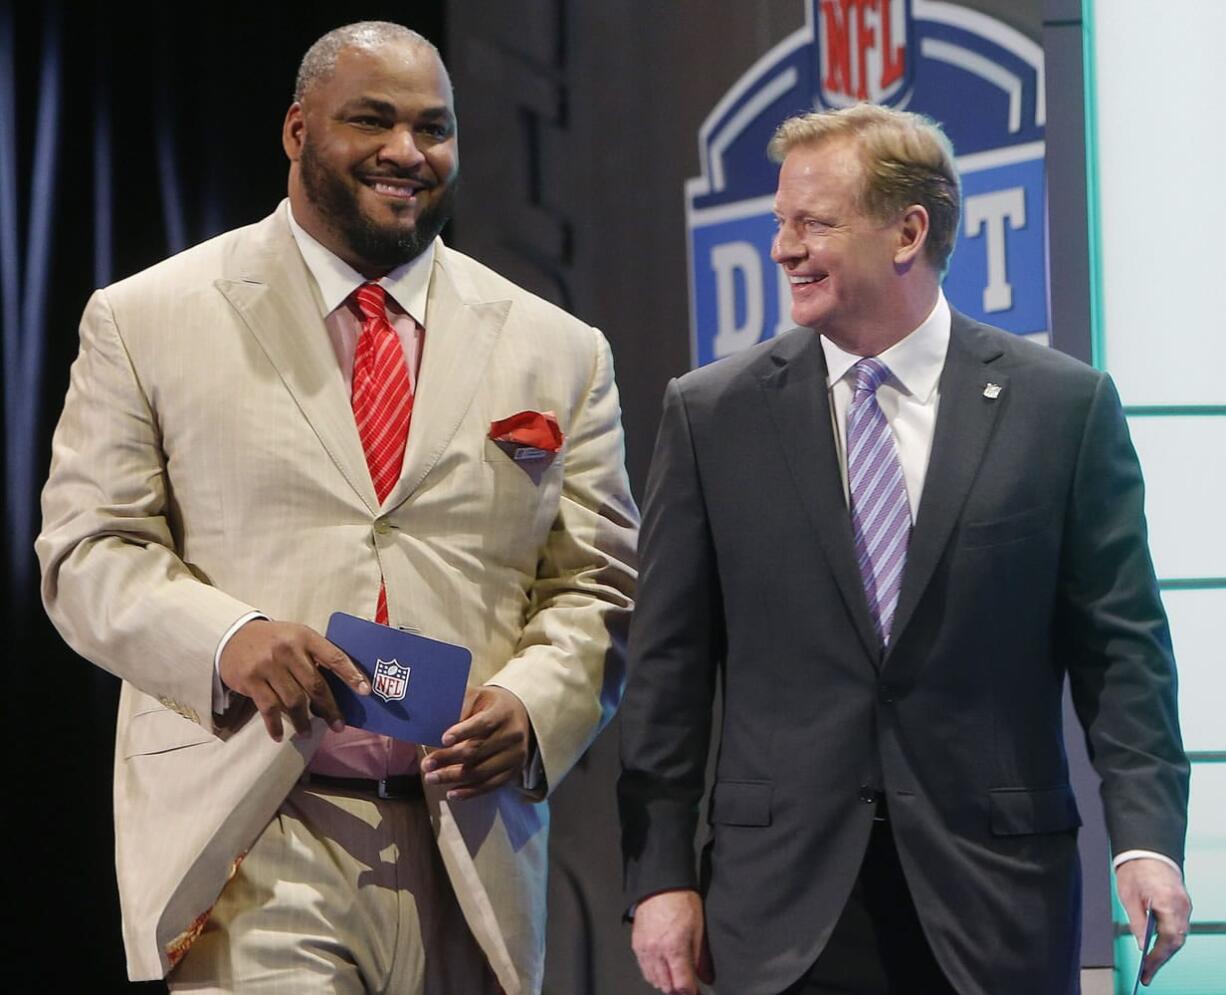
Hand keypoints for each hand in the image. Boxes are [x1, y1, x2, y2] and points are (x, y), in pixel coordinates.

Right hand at [219, 619, 369, 741]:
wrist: (234, 636)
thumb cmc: (275, 640)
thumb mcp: (297, 637)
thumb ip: (316, 655)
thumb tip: (343, 685)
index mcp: (305, 637)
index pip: (334, 656)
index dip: (351, 674)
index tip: (365, 691)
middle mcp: (288, 649)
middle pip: (315, 684)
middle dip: (329, 708)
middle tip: (338, 725)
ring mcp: (268, 665)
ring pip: (294, 700)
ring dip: (303, 721)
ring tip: (308, 733)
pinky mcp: (251, 680)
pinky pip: (269, 708)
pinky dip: (275, 725)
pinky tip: (280, 735)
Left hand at [421, 685, 531, 800]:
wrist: (519, 714)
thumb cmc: (489, 706)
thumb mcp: (477, 696)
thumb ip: (459, 707)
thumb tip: (434, 723)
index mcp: (502, 712)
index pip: (483, 723)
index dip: (463, 732)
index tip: (443, 739)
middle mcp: (512, 734)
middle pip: (477, 750)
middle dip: (448, 759)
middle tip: (426, 764)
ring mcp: (515, 755)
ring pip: (481, 771)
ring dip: (453, 777)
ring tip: (432, 778)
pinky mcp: (513, 771)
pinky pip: (490, 785)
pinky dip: (470, 791)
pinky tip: (452, 792)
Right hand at [631, 889, 711, 994]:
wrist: (661, 884)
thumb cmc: (681, 899)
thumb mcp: (699, 929)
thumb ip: (701, 957)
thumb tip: (705, 977)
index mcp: (674, 947)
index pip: (682, 984)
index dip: (691, 992)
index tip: (695, 992)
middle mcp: (656, 951)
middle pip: (666, 986)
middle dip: (678, 988)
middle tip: (687, 984)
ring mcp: (644, 949)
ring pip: (653, 980)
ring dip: (665, 982)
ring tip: (675, 976)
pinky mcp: (636, 945)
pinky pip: (644, 969)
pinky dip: (653, 973)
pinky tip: (662, 967)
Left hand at [1116, 857, 1191, 985]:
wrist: (1146, 849)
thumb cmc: (1135, 869)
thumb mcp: (1128, 896)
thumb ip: (1137, 922)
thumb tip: (1142, 945)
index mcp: (1167, 902)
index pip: (1168, 938)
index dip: (1157, 957)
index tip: (1146, 970)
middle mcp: (1181, 905)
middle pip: (1177, 940)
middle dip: (1162, 959)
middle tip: (1147, 974)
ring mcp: (1185, 904)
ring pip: (1180, 935)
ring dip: (1166, 950)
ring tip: (1150, 965)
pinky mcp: (1182, 903)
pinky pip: (1179, 926)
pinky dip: (1169, 939)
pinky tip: (1157, 947)